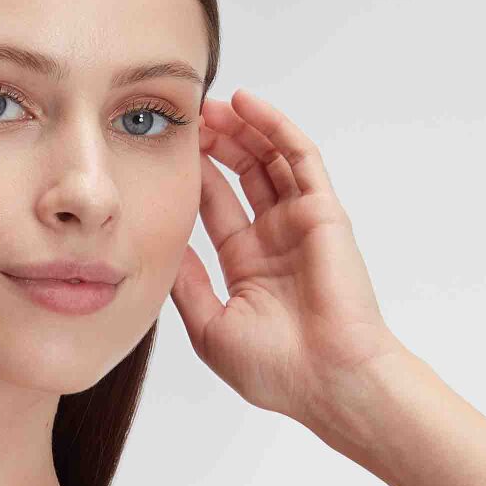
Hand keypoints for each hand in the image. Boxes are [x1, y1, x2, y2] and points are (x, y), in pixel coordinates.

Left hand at [168, 88, 405, 424]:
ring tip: (209, 104)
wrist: (327, 382)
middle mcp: (275, 238)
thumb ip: (186, 282)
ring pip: (270, 158)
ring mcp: (301, 223)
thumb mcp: (209, 325)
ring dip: (241, 127)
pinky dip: (274, 127)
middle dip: (215, 143)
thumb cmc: (275, 369)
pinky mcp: (323, 212)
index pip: (216, 205)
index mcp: (248, 264)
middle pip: (243, 173)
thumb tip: (158, 246)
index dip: (194, 175)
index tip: (163, 152)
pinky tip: (246, 104)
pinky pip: (299, 157)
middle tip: (185, 118)